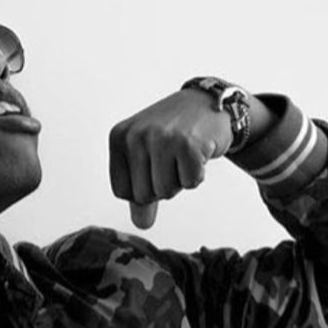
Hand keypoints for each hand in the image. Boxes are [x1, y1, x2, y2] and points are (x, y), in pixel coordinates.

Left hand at [109, 89, 232, 228]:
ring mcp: (162, 138)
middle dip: (163, 185)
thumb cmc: (172, 132)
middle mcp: (136, 135)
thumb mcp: (146, 156)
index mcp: (119, 137)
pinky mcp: (188, 144)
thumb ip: (139, 191)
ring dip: (180, 180)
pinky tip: (198, 152)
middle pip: (143, 195)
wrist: (208, 103)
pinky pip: (190, 183)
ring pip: (166, 191)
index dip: (142, 189)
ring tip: (183, 154)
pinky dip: (198, 174)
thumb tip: (141, 225)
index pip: (121, 191)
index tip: (153, 166)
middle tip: (172, 158)